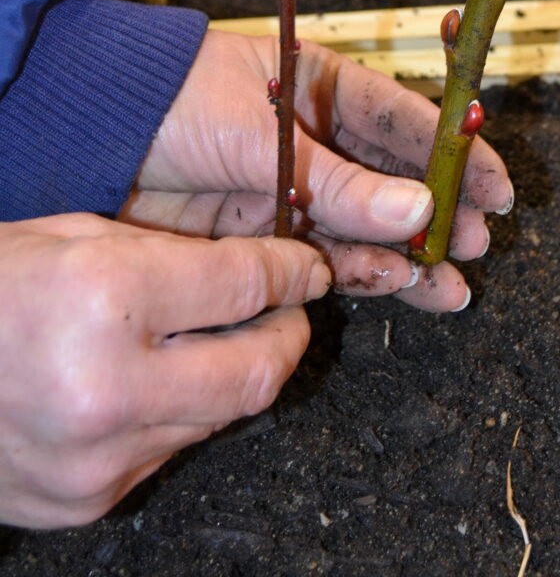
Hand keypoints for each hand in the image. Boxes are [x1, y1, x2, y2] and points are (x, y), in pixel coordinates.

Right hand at [0, 213, 328, 527]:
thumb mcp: (78, 236)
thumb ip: (173, 258)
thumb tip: (259, 275)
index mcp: (104, 298)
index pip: (245, 287)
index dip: (291, 272)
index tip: (305, 267)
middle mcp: (106, 387)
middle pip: (256, 370)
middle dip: (289, 334)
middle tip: (290, 310)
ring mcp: (97, 457)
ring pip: (222, 416)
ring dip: (240, 374)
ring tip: (227, 341)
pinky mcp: (87, 500)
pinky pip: (171, 449)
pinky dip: (184, 412)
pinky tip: (160, 383)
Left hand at [126, 33, 512, 311]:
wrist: (91, 130)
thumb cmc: (174, 98)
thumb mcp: (261, 134)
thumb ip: (338, 181)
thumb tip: (417, 210)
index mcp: (322, 88)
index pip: (405, 122)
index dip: (455, 156)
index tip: (495, 190)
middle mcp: (317, 140)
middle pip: (394, 181)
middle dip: (438, 215)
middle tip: (474, 246)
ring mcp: (293, 188)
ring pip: (366, 226)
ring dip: (408, 256)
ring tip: (451, 288)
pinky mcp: (265, 232)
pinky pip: (326, 254)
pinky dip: (360, 273)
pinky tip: (396, 286)